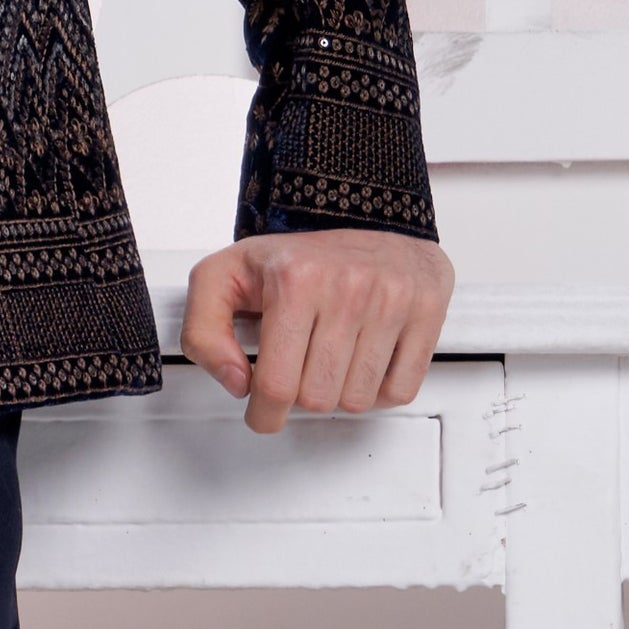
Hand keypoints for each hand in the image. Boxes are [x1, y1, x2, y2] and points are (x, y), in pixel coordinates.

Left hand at [182, 229, 452, 435]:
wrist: (364, 215)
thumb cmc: (296, 256)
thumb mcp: (223, 278)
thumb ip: (203, 332)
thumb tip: (237, 382)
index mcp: (294, 281)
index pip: (277, 384)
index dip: (264, 413)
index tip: (263, 412)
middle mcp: (346, 288)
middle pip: (319, 399)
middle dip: (302, 395)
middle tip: (299, 367)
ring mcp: (391, 300)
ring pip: (359, 400)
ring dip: (340, 393)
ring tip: (330, 358)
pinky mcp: (425, 310)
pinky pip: (400, 390)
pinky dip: (379, 390)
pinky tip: (363, 361)